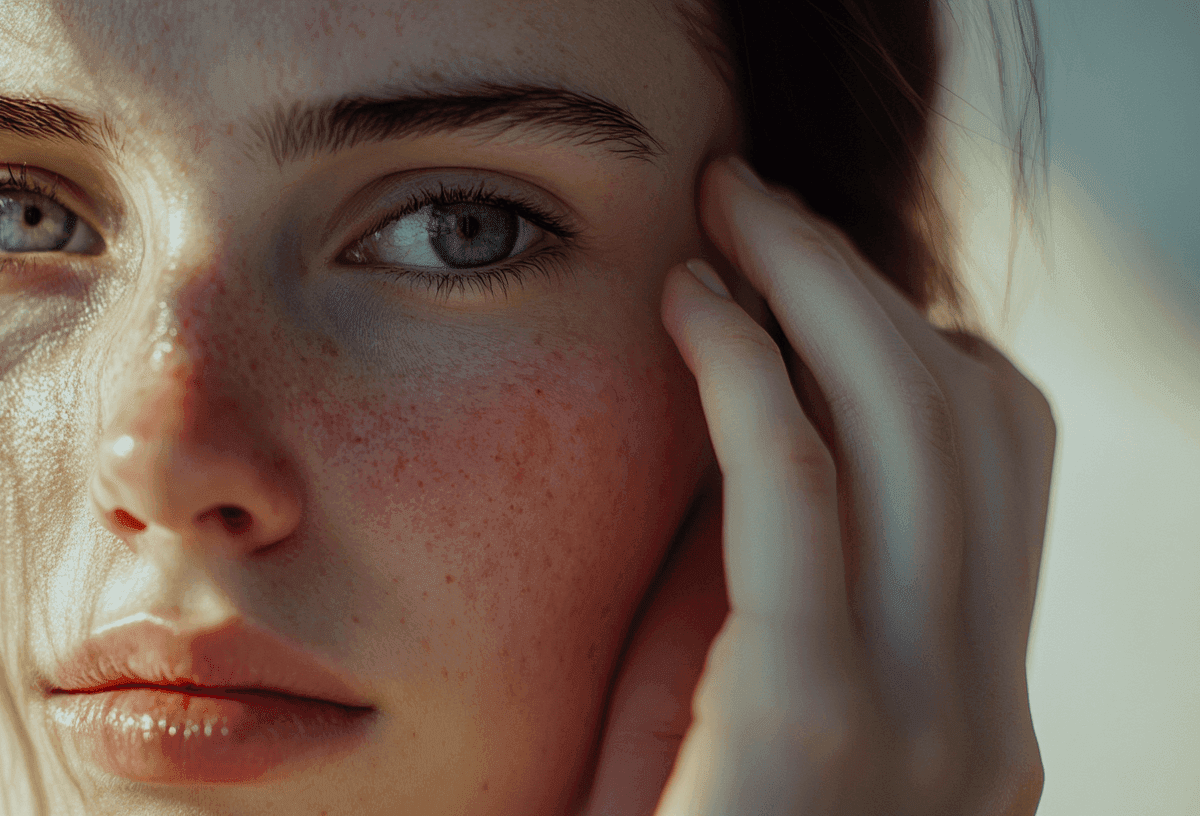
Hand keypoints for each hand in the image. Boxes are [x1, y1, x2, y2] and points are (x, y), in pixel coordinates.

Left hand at [579, 156, 1054, 814]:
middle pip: (973, 416)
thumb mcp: (743, 727)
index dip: (913, 341)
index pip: (1002, 463)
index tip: (801, 280)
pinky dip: (750, 373)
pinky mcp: (818, 724)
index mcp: (974, 710)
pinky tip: (690, 306)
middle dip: (864, 280)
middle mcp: (982, 709)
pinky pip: (801, 493)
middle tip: (757, 200)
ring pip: (914, 426)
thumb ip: (770, 606)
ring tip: (725, 215)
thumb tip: (744, 445)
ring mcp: (925, 721)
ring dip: (816, 288)